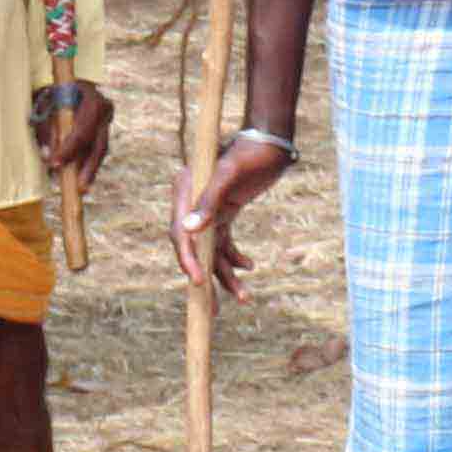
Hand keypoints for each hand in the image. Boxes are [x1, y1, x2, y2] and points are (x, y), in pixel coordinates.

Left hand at [30, 83, 114, 185]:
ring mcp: (107, 119)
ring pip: (100, 150)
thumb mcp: (44, 104)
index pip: (82, 130)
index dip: (69, 150)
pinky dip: (88, 164)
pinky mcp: (103, 129)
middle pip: (98, 144)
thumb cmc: (51, 91)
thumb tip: (47, 157)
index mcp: (91, 97)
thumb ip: (46, 129)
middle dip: (87, 168)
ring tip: (80, 188)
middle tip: (79, 187)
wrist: (64, 79)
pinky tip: (81, 180)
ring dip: (89, 170)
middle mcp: (104, 108)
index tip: (55, 164)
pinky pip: (97, 150)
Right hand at [171, 131, 291, 303]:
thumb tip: (188, 229)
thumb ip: (209, 201)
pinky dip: (235, 258)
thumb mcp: (230, 174)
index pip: (180, 232)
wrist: (271, 141)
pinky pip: (224, 243)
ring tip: (243, 297)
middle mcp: (191, 202)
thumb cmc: (250, 152)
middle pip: (193, 247)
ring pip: (211, 250)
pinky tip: (249, 267)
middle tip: (212, 310)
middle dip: (205, 278)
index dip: (188, 259)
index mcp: (185, 190)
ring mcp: (208, 209)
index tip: (199, 282)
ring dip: (226, 274)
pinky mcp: (224, 213)